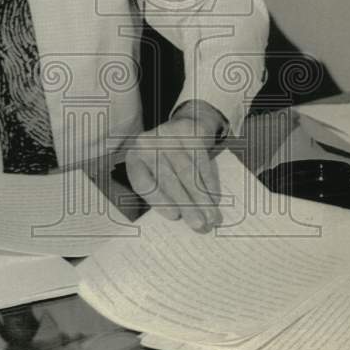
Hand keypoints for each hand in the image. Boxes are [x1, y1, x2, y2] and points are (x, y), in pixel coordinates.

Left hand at [125, 101, 225, 232]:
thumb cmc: (167, 158)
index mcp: (134, 158)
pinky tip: (215, 197)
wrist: (185, 124)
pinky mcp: (189, 131)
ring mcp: (167, 134)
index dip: (159, 201)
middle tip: (200, 225)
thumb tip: (181, 219)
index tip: (176, 217)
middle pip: (168, 179)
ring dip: (201, 197)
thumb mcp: (155, 171)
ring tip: (211, 216)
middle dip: (186, 204)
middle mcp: (147, 143)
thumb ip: (161, 191)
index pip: (144, 183)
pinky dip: (209, 182)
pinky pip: (201, 161)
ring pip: (187, 171)